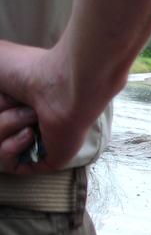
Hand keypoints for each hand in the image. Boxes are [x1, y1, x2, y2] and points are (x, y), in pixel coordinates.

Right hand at [0, 40, 105, 172]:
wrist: (62, 86)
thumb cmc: (29, 69)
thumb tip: (1, 99)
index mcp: (19, 101)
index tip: (4, 94)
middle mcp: (27, 120)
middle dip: (0, 113)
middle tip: (18, 101)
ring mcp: (39, 141)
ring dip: (6, 126)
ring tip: (32, 115)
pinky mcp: (48, 160)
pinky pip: (10, 165)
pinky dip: (11, 148)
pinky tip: (29, 134)